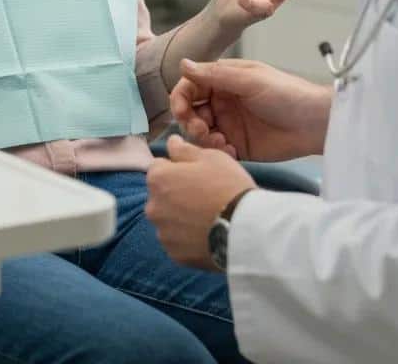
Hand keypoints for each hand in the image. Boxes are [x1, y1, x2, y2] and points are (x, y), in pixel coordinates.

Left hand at [146, 135, 255, 269]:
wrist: (245, 230)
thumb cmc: (227, 185)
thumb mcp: (211, 157)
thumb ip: (184, 150)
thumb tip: (171, 142)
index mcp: (158, 178)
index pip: (159, 167)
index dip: (178, 168)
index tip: (197, 175)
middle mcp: (153, 206)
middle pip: (161, 195)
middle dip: (175, 193)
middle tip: (204, 196)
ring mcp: (162, 233)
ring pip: (168, 219)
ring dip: (179, 217)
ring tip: (206, 218)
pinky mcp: (174, 255)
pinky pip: (176, 241)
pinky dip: (186, 238)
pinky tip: (206, 235)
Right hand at [171, 58, 331, 161]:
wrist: (315, 124)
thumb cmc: (286, 93)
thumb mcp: (250, 80)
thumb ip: (215, 75)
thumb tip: (183, 63)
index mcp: (223, 80)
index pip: (190, 86)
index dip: (180, 97)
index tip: (181, 111)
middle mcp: (222, 101)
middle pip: (190, 111)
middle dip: (190, 121)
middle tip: (202, 130)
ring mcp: (229, 124)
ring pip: (200, 132)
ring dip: (202, 139)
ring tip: (220, 142)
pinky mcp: (237, 145)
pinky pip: (215, 151)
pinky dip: (216, 153)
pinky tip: (230, 152)